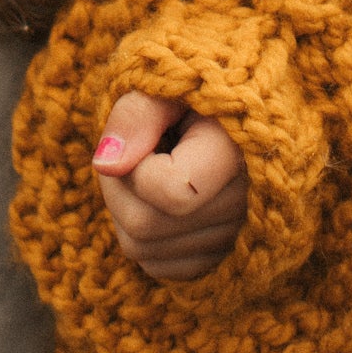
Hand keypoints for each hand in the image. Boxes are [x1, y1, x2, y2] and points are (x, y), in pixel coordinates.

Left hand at [92, 92, 249, 282]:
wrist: (235, 117)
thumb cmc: (194, 96)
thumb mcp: (168, 88)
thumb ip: (137, 115)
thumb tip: (106, 164)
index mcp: (240, 156)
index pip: (173, 192)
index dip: (137, 166)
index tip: (143, 136)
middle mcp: (246, 208)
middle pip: (144, 224)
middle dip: (118, 185)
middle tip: (132, 149)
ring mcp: (234, 241)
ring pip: (141, 248)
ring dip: (124, 208)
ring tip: (146, 169)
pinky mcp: (216, 261)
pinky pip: (153, 264)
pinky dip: (140, 234)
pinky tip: (155, 198)